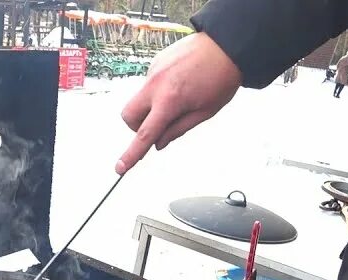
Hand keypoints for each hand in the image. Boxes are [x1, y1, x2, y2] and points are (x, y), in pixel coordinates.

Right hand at [116, 32, 242, 174]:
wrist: (227, 44)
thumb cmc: (221, 78)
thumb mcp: (205, 112)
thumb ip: (178, 129)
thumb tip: (159, 143)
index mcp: (170, 101)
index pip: (145, 134)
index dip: (132, 154)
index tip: (120, 167)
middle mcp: (155, 85)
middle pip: (129, 115)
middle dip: (137, 125)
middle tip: (158, 125)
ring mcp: (153, 71)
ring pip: (140, 98)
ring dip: (151, 106)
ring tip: (180, 96)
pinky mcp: (156, 62)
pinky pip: (150, 83)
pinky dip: (159, 89)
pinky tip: (180, 82)